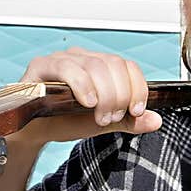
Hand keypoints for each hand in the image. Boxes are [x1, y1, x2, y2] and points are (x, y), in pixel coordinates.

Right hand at [11, 47, 162, 147]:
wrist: (34, 132)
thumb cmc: (65, 121)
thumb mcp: (103, 123)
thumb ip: (129, 121)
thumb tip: (156, 120)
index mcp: (100, 67)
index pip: (128, 66)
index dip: (138, 87)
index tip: (137, 110)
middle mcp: (83, 58)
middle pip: (114, 65)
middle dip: (120, 95)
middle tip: (112, 117)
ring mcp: (63, 59)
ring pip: (95, 66)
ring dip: (105, 94)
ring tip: (99, 116)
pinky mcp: (42, 66)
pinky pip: (67, 68)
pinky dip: (82, 85)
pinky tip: (87, 102)